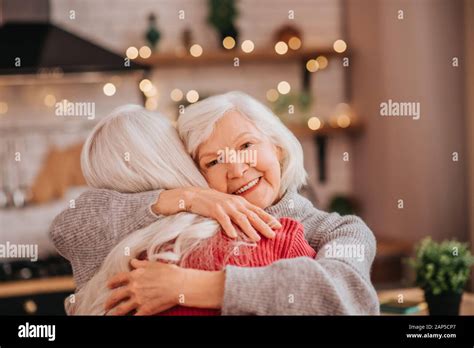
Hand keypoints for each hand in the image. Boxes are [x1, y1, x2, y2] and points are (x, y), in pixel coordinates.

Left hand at [104, 259, 183, 315]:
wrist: (179, 284)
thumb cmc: (169, 273)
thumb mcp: (154, 264)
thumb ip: (141, 264)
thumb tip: (133, 262)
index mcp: (134, 276)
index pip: (117, 279)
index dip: (111, 283)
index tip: (109, 286)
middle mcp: (133, 288)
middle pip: (115, 296)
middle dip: (108, 302)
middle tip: (106, 305)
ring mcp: (138, 300)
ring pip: (120, 309)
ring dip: (114, 313)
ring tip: (111, 315)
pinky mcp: (145, 310)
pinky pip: (133, 316)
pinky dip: (130, 318)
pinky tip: (128, 318)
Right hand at [153, 187, 280, 240]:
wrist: (193, 196)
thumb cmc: (212, 202)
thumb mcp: (229, 204)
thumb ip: (239, 211)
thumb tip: (251, 221)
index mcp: (240, 201)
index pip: (257, 211)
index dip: (268, 218)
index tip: (278, 226)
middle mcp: (235, 203)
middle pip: (252, 216)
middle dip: (264, 226)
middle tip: (273, 235)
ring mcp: (225, 206)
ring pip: (241, 219)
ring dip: (249, 230)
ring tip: (257, 239)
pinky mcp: (215, 210)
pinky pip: (224, 220)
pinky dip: (229, 228)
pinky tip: (233, 236)